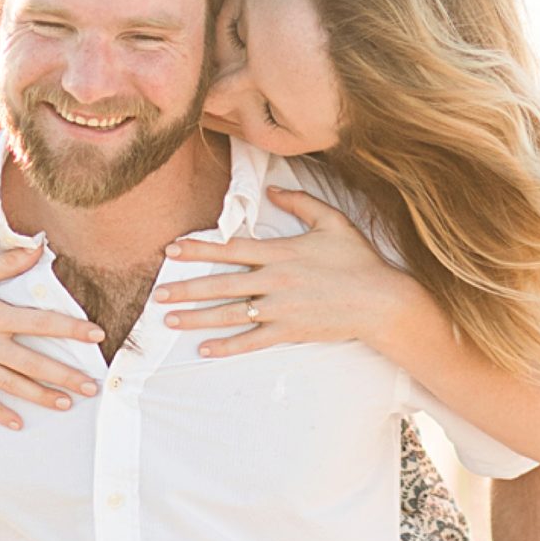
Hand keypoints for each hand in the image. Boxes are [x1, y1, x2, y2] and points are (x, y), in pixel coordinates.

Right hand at [0, 246, 104, 429]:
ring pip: (12, 384)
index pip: (41, 323)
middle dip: (66, 375)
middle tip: (93, 386)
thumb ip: (6, 262)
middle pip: (33, 363)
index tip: (97, 335)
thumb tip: (39, 247)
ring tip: (67, 404)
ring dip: (41, 396)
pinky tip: (18, 423)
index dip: (71, 329)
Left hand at [155, 186, 406, 355]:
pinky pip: (252, 341)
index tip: (172, 251)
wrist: (381, 301)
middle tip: (157, 294)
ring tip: (169, 321)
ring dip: (197, 318)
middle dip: (186, 289)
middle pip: (222, 284)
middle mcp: (275, 280)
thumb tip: (272, 190)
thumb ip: (301, 202)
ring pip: (230, 314)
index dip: (199, 250)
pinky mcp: (290, 331)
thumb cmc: (359, 260)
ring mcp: (281, 309)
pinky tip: (205, 350)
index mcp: (282, 252)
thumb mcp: (333, 221)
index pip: (231, 249)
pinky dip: (228, 346)